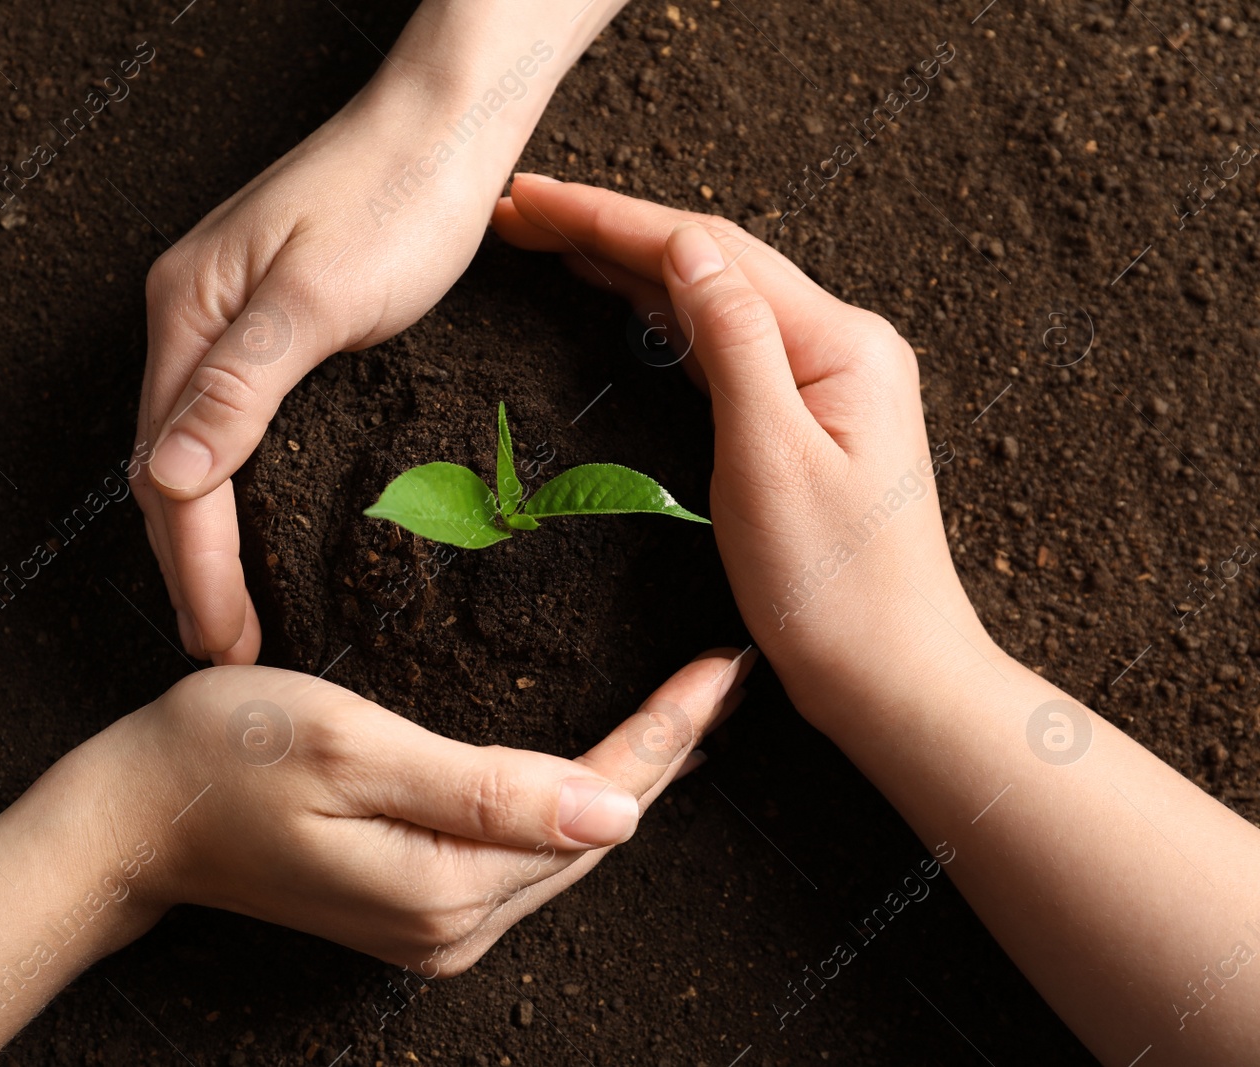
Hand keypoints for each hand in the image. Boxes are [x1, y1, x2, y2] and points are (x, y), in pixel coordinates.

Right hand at [56, 648, 753, 973]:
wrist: (131, 816)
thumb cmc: (225, 756)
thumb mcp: (352, 751)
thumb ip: (482, 790)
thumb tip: (614, 814)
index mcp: (448, 886)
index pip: (594, 804)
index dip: (667, 734)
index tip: (724, 667)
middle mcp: (455, 924)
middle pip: (593, 831)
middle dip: (667, 754)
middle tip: (725, 675)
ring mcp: (435, 925)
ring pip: (564, 845)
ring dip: (629, 778)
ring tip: (686, 712)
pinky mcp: (413, 907)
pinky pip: (520, 853)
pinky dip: (570, 802)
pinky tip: (597, 763)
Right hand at [133, 77, 511, 664]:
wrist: (446, 125)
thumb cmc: (397, 197)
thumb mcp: (317, 299)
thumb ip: (237, 391)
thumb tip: (163, 482)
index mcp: (187, 314)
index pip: (171, 470)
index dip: (195, 566)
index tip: (223, 639)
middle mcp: (190, 318)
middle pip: (169, 468)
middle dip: (192, 568)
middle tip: (225, 649)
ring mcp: (225, 320)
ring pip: (195, 452)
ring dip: (207, 539)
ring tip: (231, 612)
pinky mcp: (269, 323)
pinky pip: (231, 425)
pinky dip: (236, 491)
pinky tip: (257, 527)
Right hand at [493, 177, 985, 731]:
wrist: (891, 677)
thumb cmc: (835, 589)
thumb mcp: (771, 459)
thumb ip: (731, 342)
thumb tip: (686, 248)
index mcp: (838, 343)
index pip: (705, 253)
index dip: (609, 221)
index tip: (530, 202)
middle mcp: (838, 345)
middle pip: (708, 261)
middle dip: (610, 229)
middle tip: (520, 213)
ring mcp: (825, 379)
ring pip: (712, 298)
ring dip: (629, 264)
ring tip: (551, 238)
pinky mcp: (807, 416)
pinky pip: (723, 344)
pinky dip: (662, 316)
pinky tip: (622, 299)